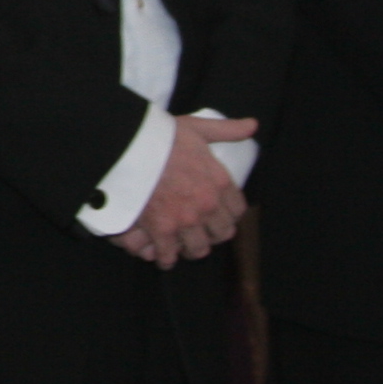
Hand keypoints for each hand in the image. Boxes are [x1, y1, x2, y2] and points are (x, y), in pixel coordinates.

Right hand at [113, 116, 255, 265]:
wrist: (130, 146)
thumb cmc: (162, 136)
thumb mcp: (198, 128)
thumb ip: (227, 130)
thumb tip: (252, 125)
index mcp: (220, 182)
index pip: (237, 210)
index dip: (228, 213)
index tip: (219, 213)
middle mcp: (207, 205)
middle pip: (221, 233)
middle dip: (212, 233)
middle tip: (201, 231)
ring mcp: (185, 220)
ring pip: (198, 248)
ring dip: (190, 248)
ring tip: (182, 244)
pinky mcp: (161, 230)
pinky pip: (168, 256)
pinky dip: (165, 258)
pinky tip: (162, 255)